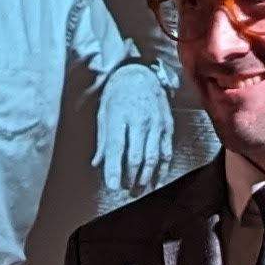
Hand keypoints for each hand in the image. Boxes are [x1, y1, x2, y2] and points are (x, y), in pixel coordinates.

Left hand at [99, 63, 176, 193]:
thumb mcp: (104, 112)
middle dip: (130, 177)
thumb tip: (97, 164)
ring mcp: (156, 123)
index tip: (112, 187)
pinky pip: (166, 152)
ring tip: (138, 190)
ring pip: (153, 157)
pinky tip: (155, 181)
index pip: (116, 147)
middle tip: (124, 190)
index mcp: (119, 115)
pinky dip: (161, 169)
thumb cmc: (117, 95)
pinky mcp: (167, 126)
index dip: (114, 169)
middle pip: (136, 156)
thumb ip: (103, 140)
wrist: (141, 74)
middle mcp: (139, 120)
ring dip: (145, 177)